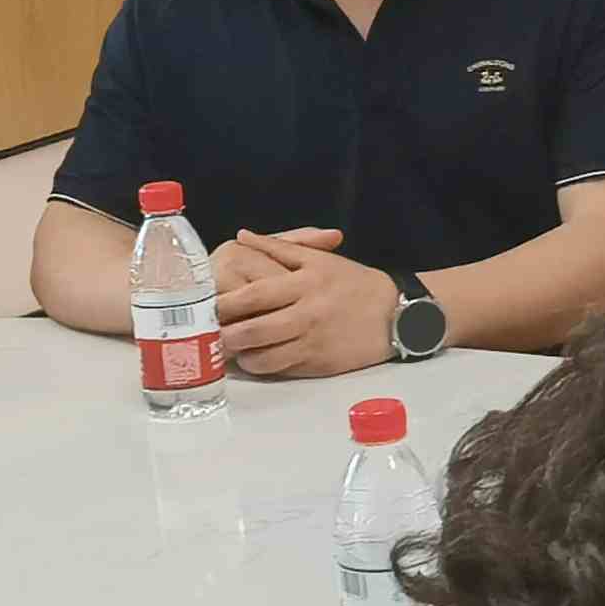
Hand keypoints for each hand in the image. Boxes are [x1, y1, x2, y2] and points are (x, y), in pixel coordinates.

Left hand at [216, 233, 398, 378]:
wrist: (395, 314)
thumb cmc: (354, 283)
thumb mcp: (319, 259)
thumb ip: (279, 246)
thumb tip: (243, 236)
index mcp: (304, 284)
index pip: (255, 295)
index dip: (227, 302)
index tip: (209, 305)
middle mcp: (306, 315)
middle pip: (255, 330)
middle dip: (227, 334)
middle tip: (210, 333)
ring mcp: (312, 342)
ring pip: (265, 356)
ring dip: (242, 355)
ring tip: (229, 349)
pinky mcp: (319, 365)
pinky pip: (282, 369)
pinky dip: (262, 366)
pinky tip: (254, 359)